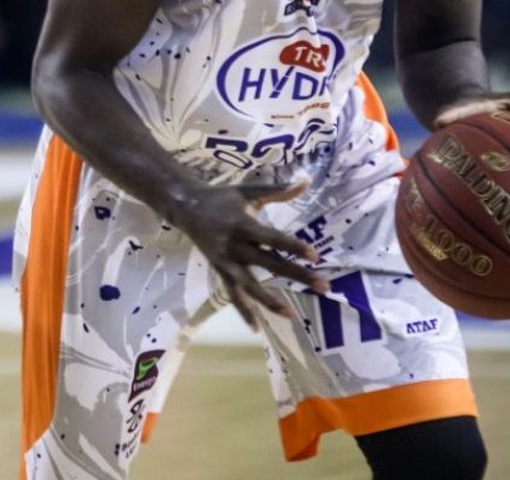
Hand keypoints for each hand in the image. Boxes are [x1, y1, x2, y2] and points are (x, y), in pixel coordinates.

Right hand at [170, 178, 323, 330]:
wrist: (185, 207)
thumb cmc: (222, 198)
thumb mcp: (248, 191)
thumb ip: (277, 190)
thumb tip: (305, 181)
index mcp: (243, 224)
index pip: (273, 238)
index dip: (293, 247)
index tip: (315, 256)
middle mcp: (235, 246)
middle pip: (269, 263)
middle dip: (296, 275)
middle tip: (323, 286)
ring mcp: (226, 262)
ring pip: (249, 286)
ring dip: (269, 301)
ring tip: (291, 314)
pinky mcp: (220, 271)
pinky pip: (232, 295)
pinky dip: (243, 312)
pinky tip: (257, 328)